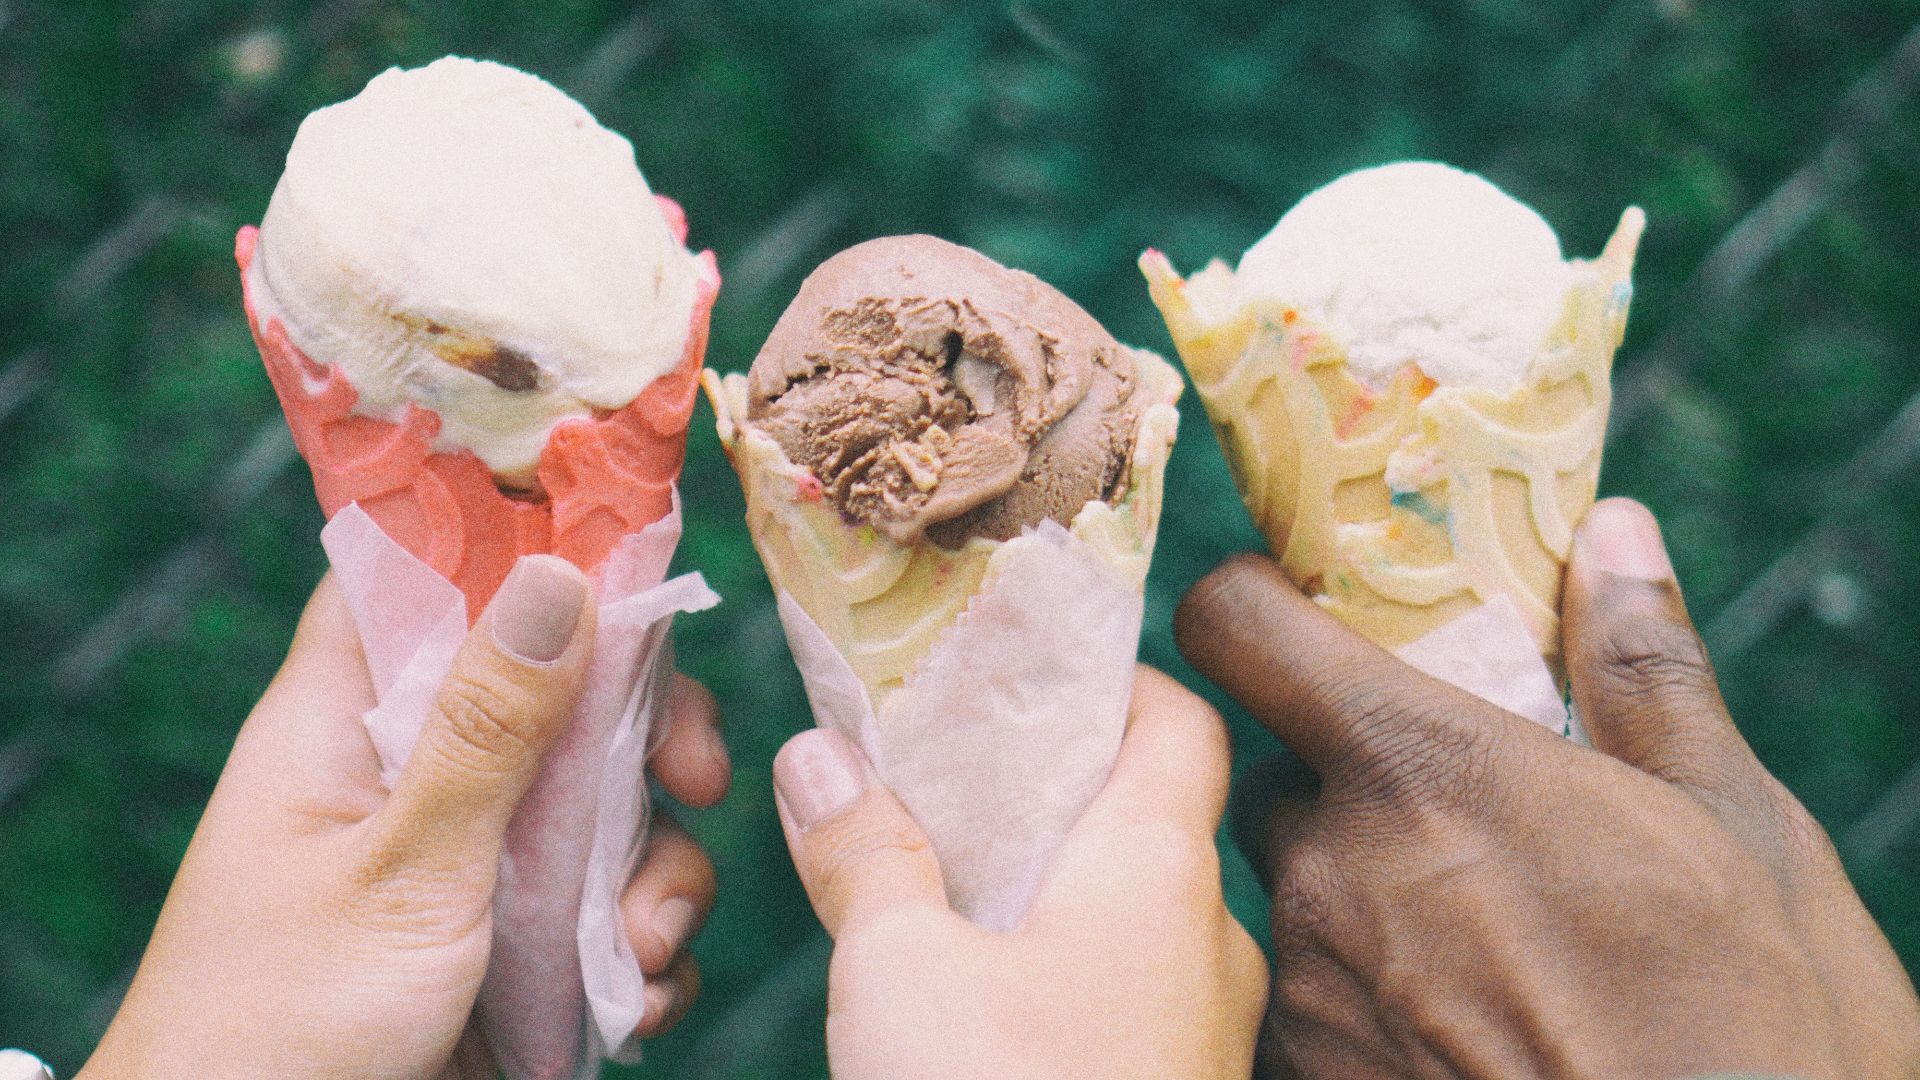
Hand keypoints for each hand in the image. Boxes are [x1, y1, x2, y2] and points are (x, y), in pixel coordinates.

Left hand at [80, 556, 729, 1079]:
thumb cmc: (278, 1027)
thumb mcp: (401, 868)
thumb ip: (488, 728)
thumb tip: (560, 572)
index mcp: (346, 721)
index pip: (430, 576)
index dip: (526, 549)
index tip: (633, 564)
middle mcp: (413, 774)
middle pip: (559, 689)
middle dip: (646, 737)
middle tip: (697, 779)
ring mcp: (470, 860)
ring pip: (607, 806)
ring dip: (657, 872)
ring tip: (641, 950)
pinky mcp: (514, 944)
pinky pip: (612, 907)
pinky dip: (642, 948)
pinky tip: (634, 999)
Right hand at [772, 666, 1266, 1079]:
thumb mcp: (899, 967)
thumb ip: (864, 849)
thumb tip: (821, 756)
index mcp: (1159, 867)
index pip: (1179, 718)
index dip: (1109, 676)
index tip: (1023, 665)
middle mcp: (1206, 936)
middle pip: (1149, 811)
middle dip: (1049, 779)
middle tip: (950, 759)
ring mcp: (1201, 1028)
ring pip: (1130, 910)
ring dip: (1046, 875)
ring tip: (941, 862)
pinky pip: (1123, 990)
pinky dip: (1057, 957)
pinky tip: (974, 981)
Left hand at [1177, 498, 1919, 1078]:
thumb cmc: (1753, 1030)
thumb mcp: (1738, 828)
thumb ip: (1645, 673)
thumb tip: (1615, 539)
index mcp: (1417, 767)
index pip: (1234, 627)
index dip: (1250, 607)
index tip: (1294, 614)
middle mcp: (1329, 869)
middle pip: (1275, 775)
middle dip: (1343, 780)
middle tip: (1455, 816)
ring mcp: (1310, 988)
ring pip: (1293, 896)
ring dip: (1362, 896)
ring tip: (1490, 944)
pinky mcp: (1306, 1078)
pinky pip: (1308, 1005)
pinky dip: (1364, 1000)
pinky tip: (1464, 1031)